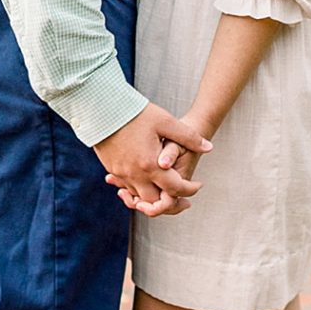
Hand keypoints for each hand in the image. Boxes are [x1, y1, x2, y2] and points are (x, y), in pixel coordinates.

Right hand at [95, 104, 210, 217]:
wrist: (101, 109)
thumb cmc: (135, 113)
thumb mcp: (165, 122)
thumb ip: (188, 136)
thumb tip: (209, 147)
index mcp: (151, 166)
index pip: (175, 189)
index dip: (189, 189)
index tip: (198, 185)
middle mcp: (135, 175)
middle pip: (156, 200)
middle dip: (171, 200)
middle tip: (183, 195)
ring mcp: (121, 174)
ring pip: (139, 196)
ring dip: (153, 195)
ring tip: (166, 187)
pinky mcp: (112, 169)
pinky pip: (127, 186)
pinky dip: (138, 188)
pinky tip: (147, 178)